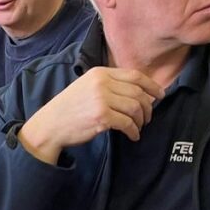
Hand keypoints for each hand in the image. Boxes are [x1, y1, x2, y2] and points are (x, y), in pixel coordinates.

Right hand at [19, 67, 164, 164]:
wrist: (49, 126)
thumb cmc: (68, 110)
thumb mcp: (86, 87)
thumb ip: (107, 85)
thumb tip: (136, 92)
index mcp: (100, 73)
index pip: (135, 76)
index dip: (152, 86)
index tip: (160, 95)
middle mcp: (102, 83)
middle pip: (138, 92)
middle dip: (147, 107)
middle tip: (147, 118)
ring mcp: (102, 99)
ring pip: (135, 108)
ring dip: (141, 120)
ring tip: (138, 127)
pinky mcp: (101, 116)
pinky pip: (127, 123)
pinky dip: (133, 131)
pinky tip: (132, 136)